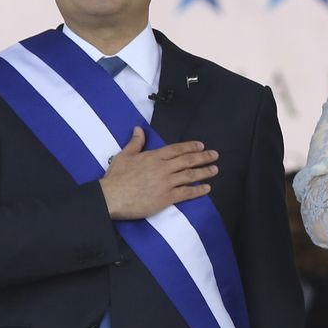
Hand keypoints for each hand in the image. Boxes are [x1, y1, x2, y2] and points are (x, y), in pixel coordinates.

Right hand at [99, 127, 218, 219]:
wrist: (111, 197)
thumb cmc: (116, 177)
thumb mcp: (125, 155)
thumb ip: (135, 142)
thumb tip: (139, 129)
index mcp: (154, 156)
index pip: (177, 149)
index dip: (190, 147)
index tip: (201, 146)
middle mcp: (163, 168)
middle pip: (187, 160)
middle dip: (203, 157)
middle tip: (215, 155)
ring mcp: (166, 183)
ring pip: (190, 175)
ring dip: (204, 172)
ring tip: (215, 169)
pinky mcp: (166, 198)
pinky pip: (186, 193)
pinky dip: (198, 190)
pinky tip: (206, 188)